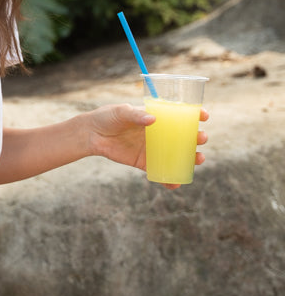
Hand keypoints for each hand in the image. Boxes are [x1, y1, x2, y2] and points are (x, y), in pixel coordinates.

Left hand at [85, 103, 208, 180]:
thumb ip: (135, 114)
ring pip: (178, 155)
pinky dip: (170, 179)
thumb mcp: (121, 112)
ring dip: (192, 158)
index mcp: (157, 116)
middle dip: (198, 138)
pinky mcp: (145, 162)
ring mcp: (153, 148)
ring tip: (198, 160)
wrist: (91, 134)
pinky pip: (161, 172)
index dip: (196, 114)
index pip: (181, 114)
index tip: (204, 116)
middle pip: (185, 136)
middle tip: (201, 138)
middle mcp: (159, 133)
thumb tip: (152, 120)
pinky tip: (176, 183)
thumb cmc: (107, 117)